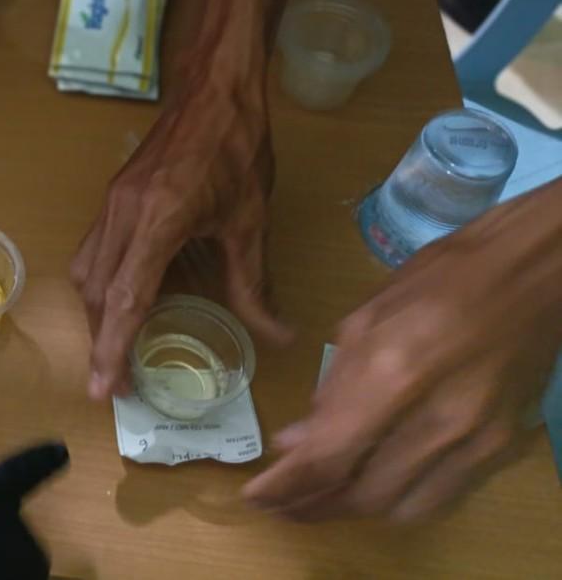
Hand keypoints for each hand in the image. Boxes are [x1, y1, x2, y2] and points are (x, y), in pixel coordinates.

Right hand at [70, 62, 293, 399]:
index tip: (103, 388)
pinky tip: (127, 293)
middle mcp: (124, 214)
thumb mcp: (252, 221)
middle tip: (116, 381)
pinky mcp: (114, 196)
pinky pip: (94, 249)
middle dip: (101, 339)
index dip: (112, 347)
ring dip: (98, 311)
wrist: (215, 88)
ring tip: (119, 343)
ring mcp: (112, 203)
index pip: (126, 297)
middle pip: (97, 291)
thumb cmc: (238, 149)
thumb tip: (277, 337)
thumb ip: (253, 283)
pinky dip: (103, 282)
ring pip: (87, 270)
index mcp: (158, 221)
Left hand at [243, 193, 561, 521]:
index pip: (328, 455)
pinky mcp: (501, 447)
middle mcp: (436, 418)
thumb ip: (332, 386)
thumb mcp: (365, 320)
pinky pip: (441, 497)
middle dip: (312, 506)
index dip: (286, 485)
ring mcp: (475, 439)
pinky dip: (398, 502)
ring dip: (352, 511)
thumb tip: (296, 439)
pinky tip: (370, 489)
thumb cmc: (438, 279)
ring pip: (401, 506)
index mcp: (393, 373)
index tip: (255, 496)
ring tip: (315, 503)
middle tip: (278, 505)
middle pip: (362, 493)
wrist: (530, 275)